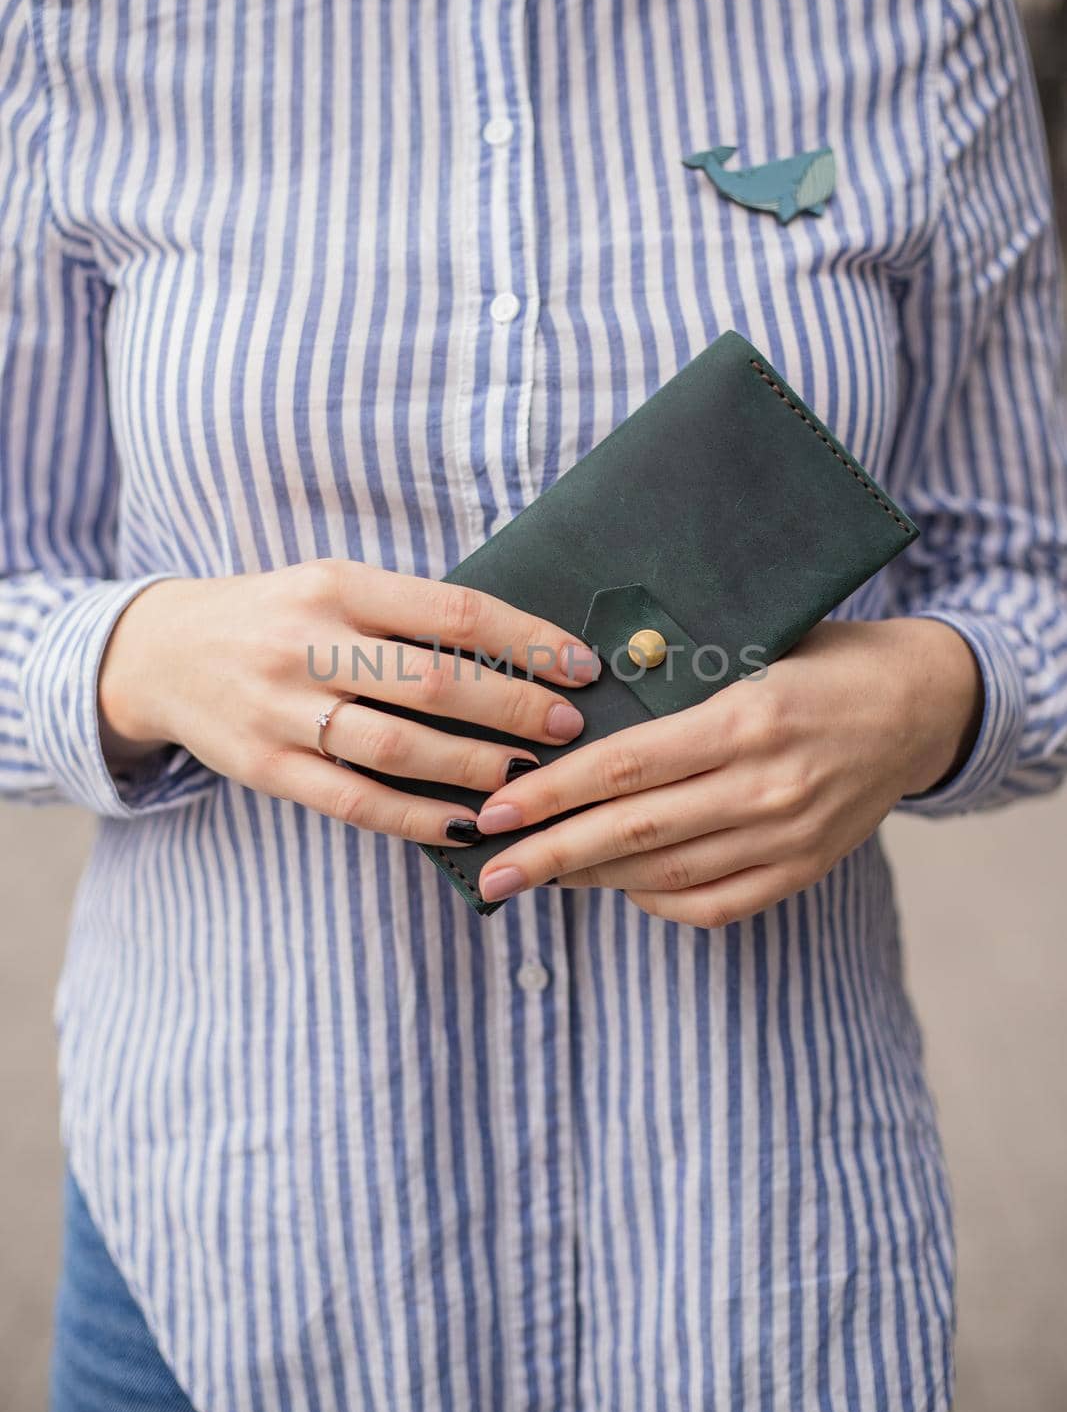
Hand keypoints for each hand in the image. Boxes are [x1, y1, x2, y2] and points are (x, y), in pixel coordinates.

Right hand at [97, 560, 598, 845]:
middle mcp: (306, 644)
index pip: (452, 611)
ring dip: (473, 768)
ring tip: (527, 777)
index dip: (526, 641)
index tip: (580, 665)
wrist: (161, 653)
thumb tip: (520, 652)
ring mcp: (282, 712)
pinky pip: (354, 802)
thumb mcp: (331, 587)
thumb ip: (406, 614)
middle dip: (513, 707)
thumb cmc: (275, 616)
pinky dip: (416, 819)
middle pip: (433, 682)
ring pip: (397, 749)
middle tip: (566, 727)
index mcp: (335, 585)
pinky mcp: (266, 769)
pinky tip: (464, 825)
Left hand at [472, 618, 983, 922]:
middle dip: (550, 854)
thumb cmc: (820, 660)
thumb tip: (569, 708)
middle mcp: (767, 785)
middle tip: (488, 870)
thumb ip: (675, 681)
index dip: (552, 791)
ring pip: (667, 874)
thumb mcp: (753, 647)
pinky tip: (618, 888)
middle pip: (634, 831)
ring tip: (535, 875)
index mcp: (746, 719)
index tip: (495, 808)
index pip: (625, 765)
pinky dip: (658, 903)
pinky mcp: (804, 869)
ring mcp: (789, 836)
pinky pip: (716, 906)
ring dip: (592, 879)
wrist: (918, 704)